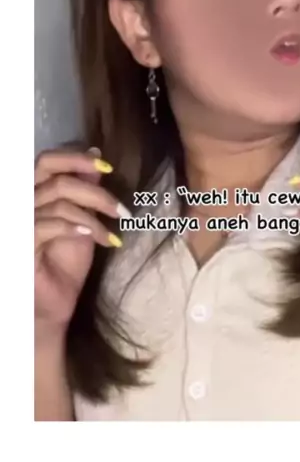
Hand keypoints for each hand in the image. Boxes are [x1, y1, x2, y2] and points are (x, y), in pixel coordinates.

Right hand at [34, 146, 125, 342]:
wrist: (54, 306)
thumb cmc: (64, 264)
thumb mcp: (83, 219)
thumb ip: (85, 189)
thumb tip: (94, 155)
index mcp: (34, 193)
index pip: (47, 160)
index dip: (75, 158)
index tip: (107, 167)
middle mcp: (22, 203)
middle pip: (55, 176)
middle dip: (92, 188)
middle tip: (119, 207)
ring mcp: (19, 223)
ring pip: (60, 201)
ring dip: (95, 214)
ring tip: (115, 230)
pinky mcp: (22, 244)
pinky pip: (50, 225)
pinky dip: (78, 227)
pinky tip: (99, 238)